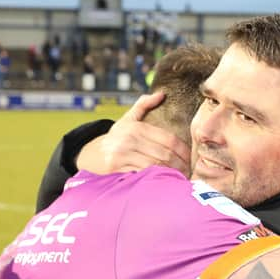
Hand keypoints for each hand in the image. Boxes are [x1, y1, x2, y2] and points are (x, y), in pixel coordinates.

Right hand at [77, 92, 191, 175]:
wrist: (89, 154)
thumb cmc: (115, 138)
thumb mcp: (127, 120)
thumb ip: (143, 105)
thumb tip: (161, 94)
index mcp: (136, 127)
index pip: (169, 139)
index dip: (184, 151)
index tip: (190, 159)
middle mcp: (129, 140)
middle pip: (164, 155)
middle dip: (179, 166)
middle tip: (187, 172)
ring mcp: (121, 155)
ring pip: (155, 167)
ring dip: (169, 175)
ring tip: (179, 179)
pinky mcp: (116, 169)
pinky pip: (141, 176)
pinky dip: (153, 180)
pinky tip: (162, 183)